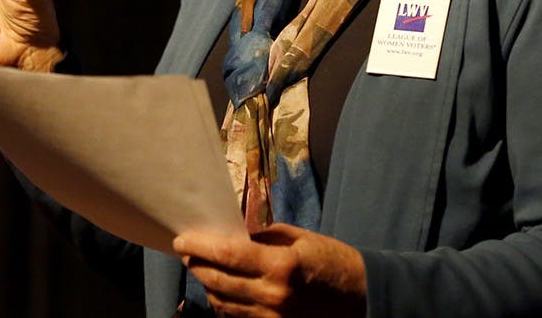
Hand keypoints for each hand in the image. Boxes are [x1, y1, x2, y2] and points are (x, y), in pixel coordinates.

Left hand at [173, 223, 365, 317]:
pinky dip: (224, 304)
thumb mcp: (299, 238)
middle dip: (197, 265)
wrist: (360, 297)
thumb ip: (264, 238)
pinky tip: (221, 290)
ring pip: (223, 305)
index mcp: (280, 266)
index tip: (182, 239)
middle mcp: (272, 296)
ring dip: (208, 285)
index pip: (228, 255)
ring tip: (202, 268)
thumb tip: (234, 236)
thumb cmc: (330, 259)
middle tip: (187, 251)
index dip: (201, 247)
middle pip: (219, 282)